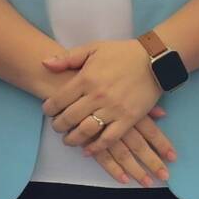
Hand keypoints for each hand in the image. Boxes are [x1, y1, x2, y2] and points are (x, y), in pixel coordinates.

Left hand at [39, 39, 172, 183]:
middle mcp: (97, 95)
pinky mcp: (128, 118)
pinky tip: (88, 150)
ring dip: (73, 139)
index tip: (48, 111)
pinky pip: (109, 138)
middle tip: (56, 127)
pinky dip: (96, 147)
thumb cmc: (121, 53)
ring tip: (69, 140)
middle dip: (58, 126)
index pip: (58, 100)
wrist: (154, 60)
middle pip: (69, 118)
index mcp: (86, 78)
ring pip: (86, 131)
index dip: (49, 108)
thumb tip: (45, 64)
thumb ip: (67, 58)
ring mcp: (113, 109)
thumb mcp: (93, 48)